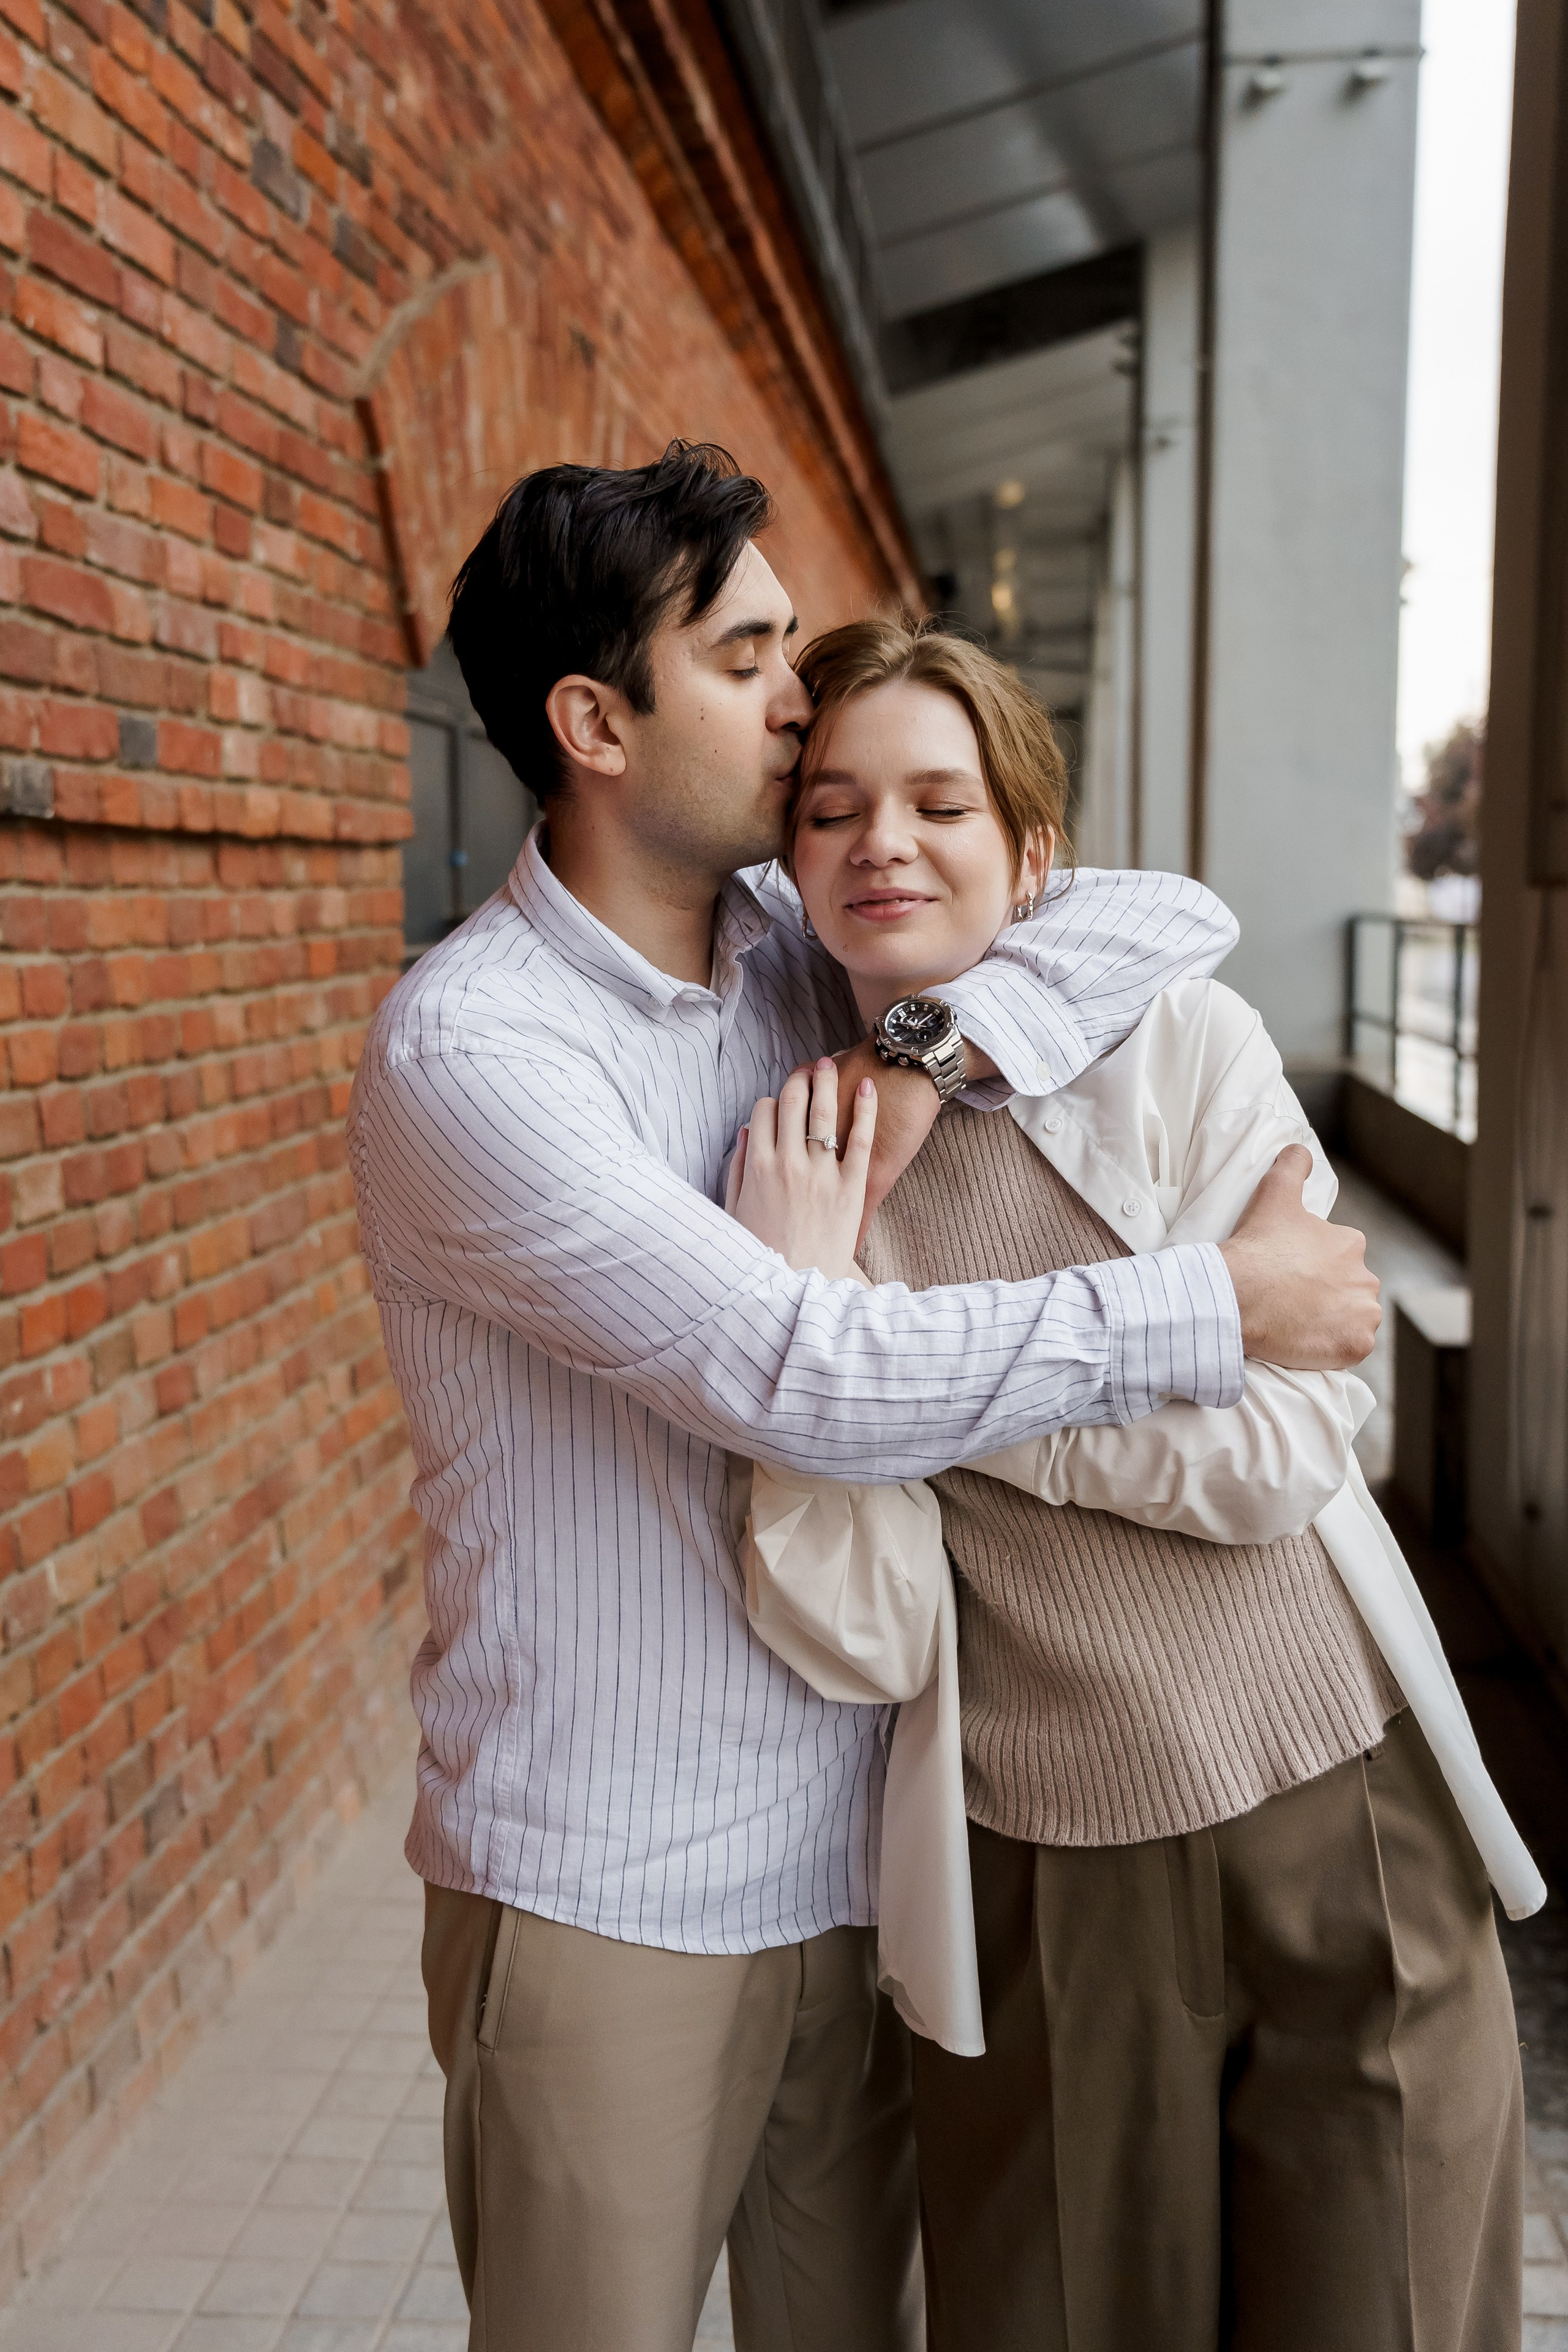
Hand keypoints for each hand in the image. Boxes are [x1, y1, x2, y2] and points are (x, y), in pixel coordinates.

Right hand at [726, 1058, 877, 1276]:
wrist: (795, 1293)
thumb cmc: (763, 1255)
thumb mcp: (735, 1212)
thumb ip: (737, 1170)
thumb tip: (747, 1132)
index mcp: (757, 1168)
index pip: (764, 1111)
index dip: (773, 1100)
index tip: (782, 1101)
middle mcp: (787, 1163)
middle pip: (792, 1102)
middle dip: (799, 1078)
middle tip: (808, 1068)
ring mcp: (821, 1174)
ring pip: (824, 1112)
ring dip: (827, 1080)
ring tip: (831, 1064)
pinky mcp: (852, 1188)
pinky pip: (860, 1139)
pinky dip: (865, 1109)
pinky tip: (868, 1087)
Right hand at [1218, 1146, 1381, 1367]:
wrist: (1237, 1297)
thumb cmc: (1255, 1246)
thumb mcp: (1274, 1194)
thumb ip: (1292, 1167)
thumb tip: (1300, 1149)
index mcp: (1351, 1244)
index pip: (1341, 1258)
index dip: (1314, 1267)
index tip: (1289, 1275)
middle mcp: (1367, 1279)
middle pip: (1350, 1290)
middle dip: (1328, 1296)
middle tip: (1291, 1301)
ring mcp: (1362, 1316)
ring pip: (1354, 1320)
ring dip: (1334, 1322)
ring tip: (1298, 1324)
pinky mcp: (1354, 1347)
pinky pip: (1351, 1350)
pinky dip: (1334, 1348)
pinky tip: (1307, 1343)